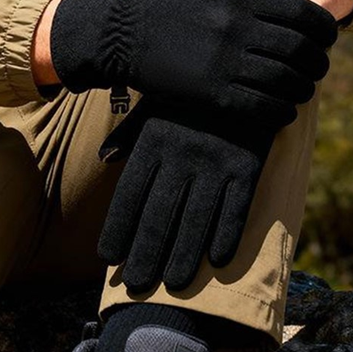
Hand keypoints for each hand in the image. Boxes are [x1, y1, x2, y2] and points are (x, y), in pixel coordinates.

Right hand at [50, 0, 336, 131]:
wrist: (121, 35)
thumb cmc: (161, 2)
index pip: (304, 14)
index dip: (326, 29)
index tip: (328, 38)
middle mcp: (239, 30)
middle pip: (301, 50)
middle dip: (318, 62)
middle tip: (317, 67)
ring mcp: (226, 63)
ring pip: (287, 81)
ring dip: (303, 88)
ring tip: (302, 89)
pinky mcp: (212, 93)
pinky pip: (263, 107)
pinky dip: (282, 111)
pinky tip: (283, 110)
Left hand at [97, 101, 274, 292]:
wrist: (240, 65)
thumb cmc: (188, 93)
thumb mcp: (154, 105)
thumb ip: (130, 134)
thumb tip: (104, 159)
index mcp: (154, 141)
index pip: (129, 194)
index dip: (118, 228)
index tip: (109, 257)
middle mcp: (181, 155)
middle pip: (159, 214)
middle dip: (145, 253)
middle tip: (136, 285)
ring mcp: (215, 160)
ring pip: (196, 219)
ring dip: (184, 255)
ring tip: (174, 284)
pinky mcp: (248, 163)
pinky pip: (237, 207)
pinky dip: (227, 234)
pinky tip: (217, 259)